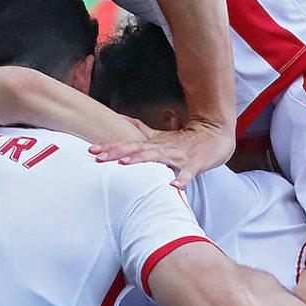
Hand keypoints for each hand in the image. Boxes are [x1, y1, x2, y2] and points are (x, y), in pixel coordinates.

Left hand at [90, 119, 234, 187]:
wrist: (214, 136)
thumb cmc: (184, 140)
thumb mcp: (159, 136)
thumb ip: (140, 130)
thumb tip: (119, 120)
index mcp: (153, 144)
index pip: (127, 144)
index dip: (109, 147)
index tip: (92, 150)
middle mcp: (162, 148)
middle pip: (135, 149)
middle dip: (116, 152)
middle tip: (98, 157)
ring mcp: (177, 156)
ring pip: (156, 157)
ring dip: (141, 160)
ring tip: (125, 163)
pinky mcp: (193, 165)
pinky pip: (187, 174)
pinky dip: (181, 179)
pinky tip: (174, 186)